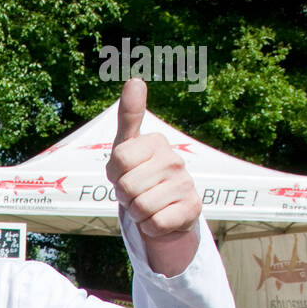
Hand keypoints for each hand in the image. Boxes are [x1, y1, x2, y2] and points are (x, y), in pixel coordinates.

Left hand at [107, 78, 201, 275]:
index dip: (114, 176)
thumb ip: (128, 117)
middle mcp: (174, 159)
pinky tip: (159, 219)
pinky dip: (150, 227)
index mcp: (156, 142)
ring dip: (137, 214)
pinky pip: (155, 224)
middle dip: (125, 198)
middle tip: (136, 195)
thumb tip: (135, 79)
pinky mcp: (192, 209)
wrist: (165, 214)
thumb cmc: (140, 178)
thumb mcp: (127, 149)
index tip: (125, 175)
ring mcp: (185, 184)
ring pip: (140, 208)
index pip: (117, 161)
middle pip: (127, 187)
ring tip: (148, 206)